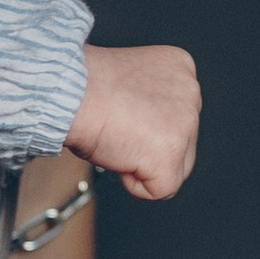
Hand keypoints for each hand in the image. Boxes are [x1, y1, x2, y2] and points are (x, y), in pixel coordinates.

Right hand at [65, 43, 199, 200]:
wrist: (69, 93)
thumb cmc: (83, 88)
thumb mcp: (128, 83)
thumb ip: (150, 102)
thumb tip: (148, 130)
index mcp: (180, 68)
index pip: (177, 117)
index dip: (144, 126)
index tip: (121, 115)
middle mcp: (191, 92)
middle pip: (183, 145)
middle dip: (148, 148)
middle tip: (117, 130)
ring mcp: (186, 123)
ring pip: (176, 169)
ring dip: (142, 164)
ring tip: (117, 138)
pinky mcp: (172, 153)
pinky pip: (161, 190)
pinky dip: (134, 183)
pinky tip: (119, 153)